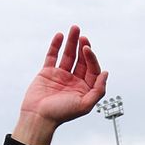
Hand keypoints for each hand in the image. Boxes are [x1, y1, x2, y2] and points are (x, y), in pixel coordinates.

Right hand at [13, 25, 108, 144]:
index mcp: (84, 89)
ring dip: (72, 42)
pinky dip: (56, 45)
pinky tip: (60, 35)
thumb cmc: (61, 114)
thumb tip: (106, 73)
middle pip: (82, 60)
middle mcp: (74, 81)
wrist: (38, 117)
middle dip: (83, 47)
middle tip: (83, 37)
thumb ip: (98, 90)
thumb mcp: (85, 105)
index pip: (92, 69)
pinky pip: (52, 56)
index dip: (91, 58)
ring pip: (68, 55)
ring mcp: (61, 76)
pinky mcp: (47, 72)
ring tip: (75, 28)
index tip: (87, 50)